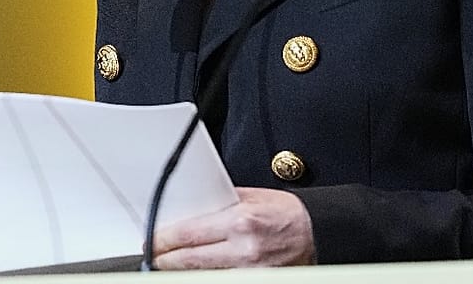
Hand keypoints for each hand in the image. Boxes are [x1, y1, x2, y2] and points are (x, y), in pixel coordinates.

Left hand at [151, 186, 315, 268]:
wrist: (320, 234)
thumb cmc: (289, 214)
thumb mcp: (254, 197)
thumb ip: (223, 203)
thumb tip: (195, 207)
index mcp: (240, 222)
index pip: (188, 234)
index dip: (164, 240)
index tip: (152, 241)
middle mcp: (243, 249)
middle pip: (189, 260)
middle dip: (167, 259)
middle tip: (155, 256)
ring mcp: (250, 271)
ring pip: (203, 275)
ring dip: (185, 271)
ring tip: (172, 264)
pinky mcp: (256, 282)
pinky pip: (222, 280)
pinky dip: (208, 276)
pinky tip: (199, 272)